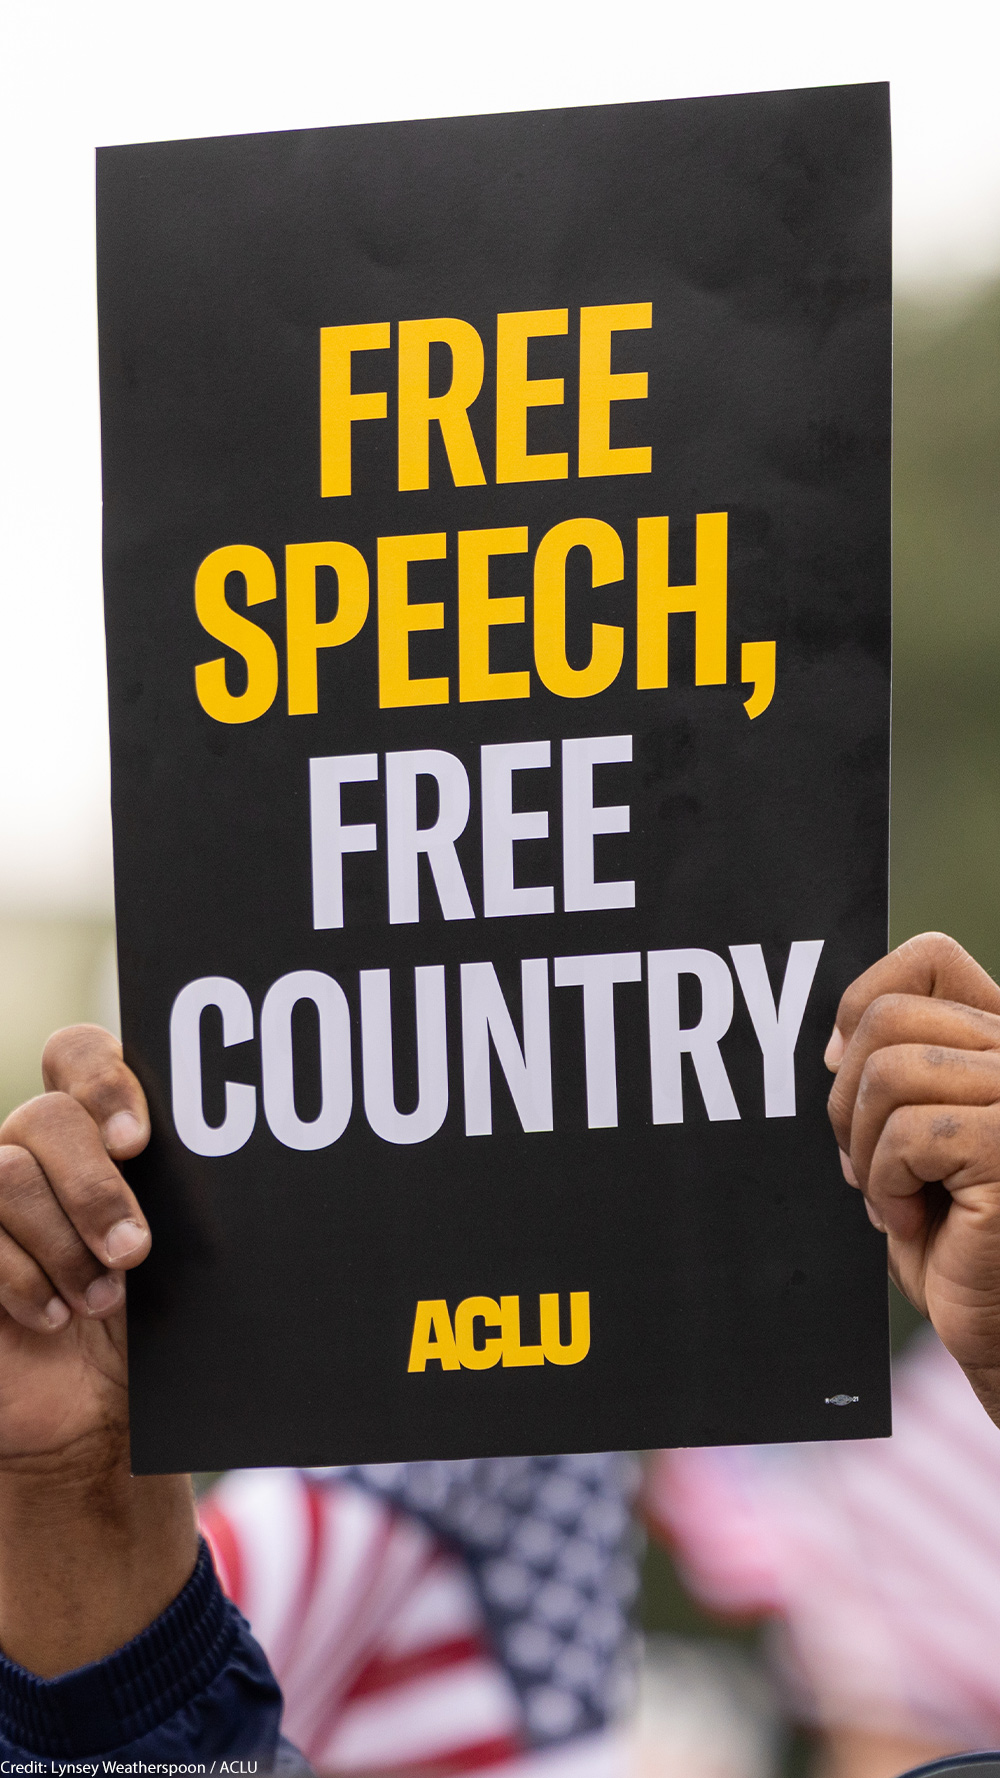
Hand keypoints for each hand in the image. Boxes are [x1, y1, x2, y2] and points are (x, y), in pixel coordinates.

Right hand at [0, 1024, 151, 1467]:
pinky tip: (55, 1318)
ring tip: (102, 1299)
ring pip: (6, 1171)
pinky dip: (23, 1279)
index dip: (101, 1081)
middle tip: (134, 1250)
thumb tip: (229, 1165)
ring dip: (63, 1242)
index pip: (79, 1053)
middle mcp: (36, 1148)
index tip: (136, 1142)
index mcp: (94, 1125)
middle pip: (46, 1116)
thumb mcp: (177, 1254)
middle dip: (93, 1187)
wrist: (92, 1408)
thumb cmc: (150, 1319)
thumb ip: (181, 1198)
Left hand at [827, 932, 999, 1417]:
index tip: (848, 1074)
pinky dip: (887, 1186)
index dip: (863, 1004)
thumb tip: (836, 1042)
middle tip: (868, 1167)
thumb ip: (891, 1080)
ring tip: (899, 1200)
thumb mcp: (916, 1145)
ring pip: (888, 1071)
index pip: (929, 959)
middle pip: (886, 1018)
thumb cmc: (964, 1251)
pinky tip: (917, 1225)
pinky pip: (908, 1132)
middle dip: (847, 1100)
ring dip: (867, 1149)